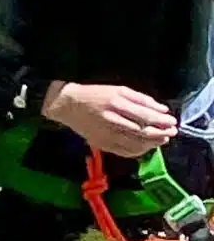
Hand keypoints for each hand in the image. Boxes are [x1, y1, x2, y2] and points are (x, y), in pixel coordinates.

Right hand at [42, 79, 177, 155]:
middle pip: (143, 132)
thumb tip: (161, 109)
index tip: (173, 121)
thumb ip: (140, 99)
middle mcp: (112, 120)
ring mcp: (107, 135)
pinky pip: (125, 152)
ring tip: (162, 140)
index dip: (162, 121)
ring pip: (136, 144)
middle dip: (161, 133)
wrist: (68, 105)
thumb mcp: (118, 89)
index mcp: (116, 104)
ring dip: (153, 143)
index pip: (146, 116)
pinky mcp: (103, 144)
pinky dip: (139, 151)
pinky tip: (146, 147)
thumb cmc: (94, 94)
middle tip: (172, 132)